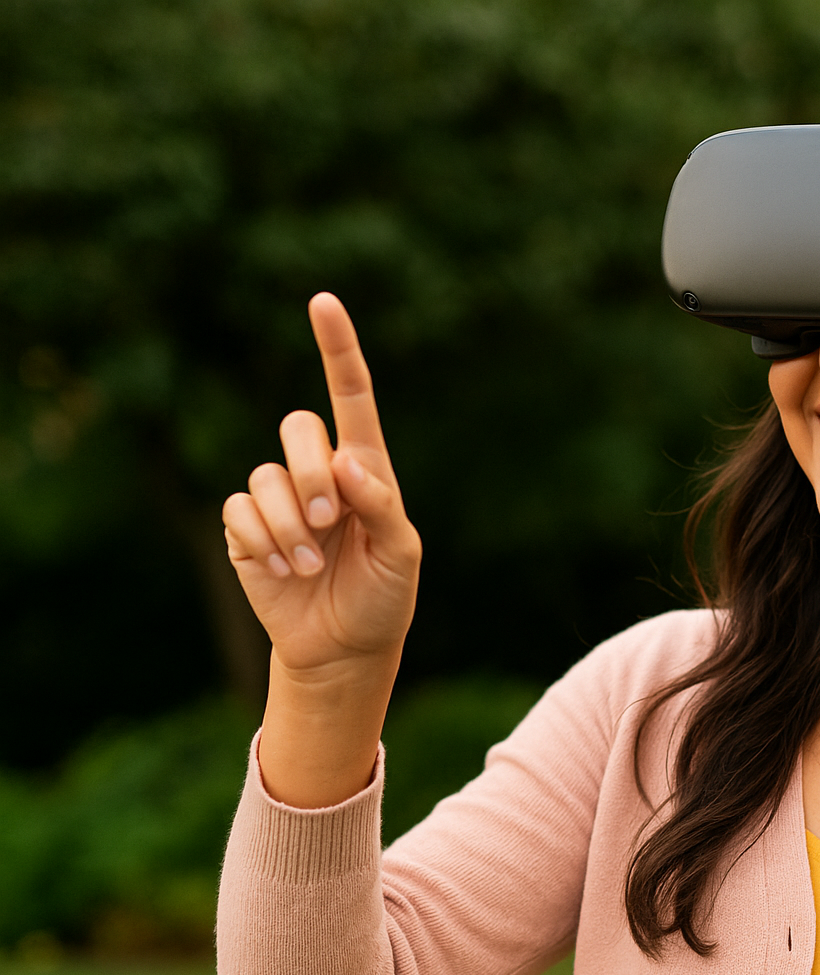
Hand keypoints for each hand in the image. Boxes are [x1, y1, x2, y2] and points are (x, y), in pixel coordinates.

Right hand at [222, 293, 421, 683]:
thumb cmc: (383, 595)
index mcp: (365, 467)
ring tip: (312, 563)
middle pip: (298, 427)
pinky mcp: (245, 528)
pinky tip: (284, 568)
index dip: (337, 348)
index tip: (323, 302)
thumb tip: (349, 465)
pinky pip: (239, 510)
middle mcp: (319, 472)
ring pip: (266, 476)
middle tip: (332, 522)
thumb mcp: (401, 554)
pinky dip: (264, 542)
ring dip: (291, 524)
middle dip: (313, 474)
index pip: (351, 395)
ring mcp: (279, 498)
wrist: (344, 648)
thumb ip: (382, 505)